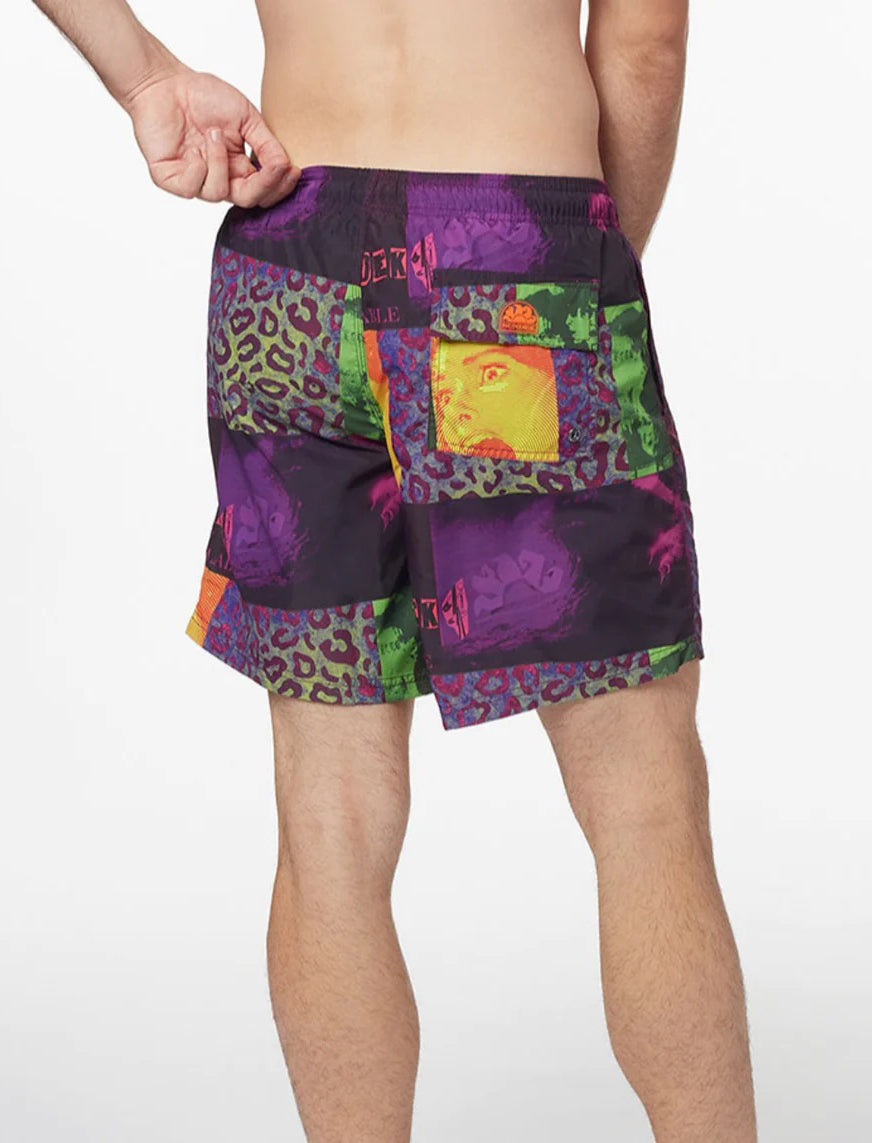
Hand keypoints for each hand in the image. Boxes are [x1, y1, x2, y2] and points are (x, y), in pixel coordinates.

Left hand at [124, 66, 300, 206]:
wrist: (164, 82)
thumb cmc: (203, 95)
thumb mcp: (246, 117)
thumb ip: (267, 144)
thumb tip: (286, 166)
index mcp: (239, 167)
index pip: (263, 191)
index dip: (279, 186)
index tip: (292, 169)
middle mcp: (219, 178)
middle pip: (247, 201)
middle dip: (263, 184)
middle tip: (272, 164)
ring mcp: (195, 181)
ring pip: (218, 193)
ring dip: (220, 162)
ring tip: (212, 133)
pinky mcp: (171, 179)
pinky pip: (191, 188)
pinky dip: (197, 168)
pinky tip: (193, 149)